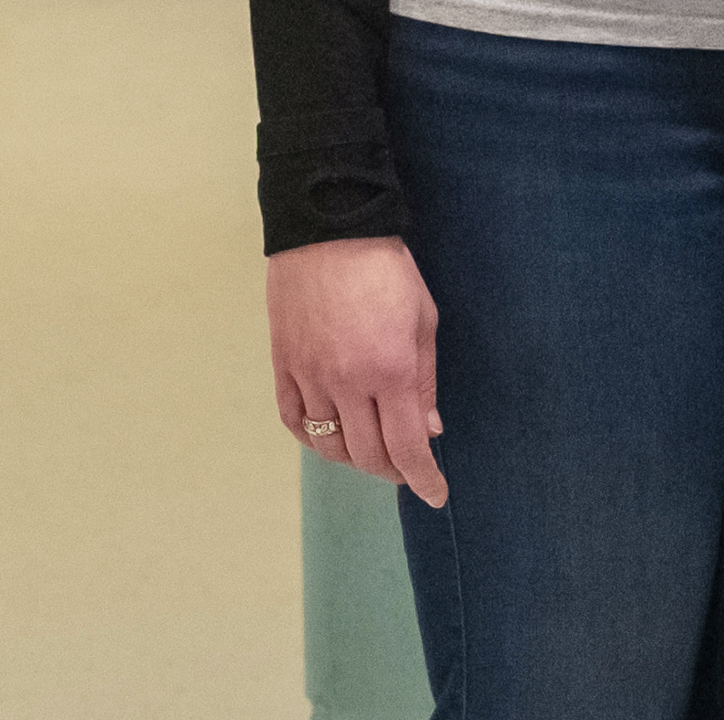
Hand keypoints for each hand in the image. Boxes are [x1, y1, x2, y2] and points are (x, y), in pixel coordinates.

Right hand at [268, 236, 447, 506]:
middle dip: (392, 471)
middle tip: (409, 470)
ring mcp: (309, 378)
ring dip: (354, 459)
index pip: (406, 446)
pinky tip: (331, 439)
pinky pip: (295, 422)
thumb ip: (424, 382)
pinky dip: (314, 440)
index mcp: (390, 371)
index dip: (423, 478)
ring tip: (375, 454)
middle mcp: (346, 383)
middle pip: (366, 454)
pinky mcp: (283, 369)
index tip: (435, 494)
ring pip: (328, 445)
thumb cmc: (388, 272)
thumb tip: (429, 431)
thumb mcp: (424, 321)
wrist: (328, 235)